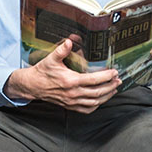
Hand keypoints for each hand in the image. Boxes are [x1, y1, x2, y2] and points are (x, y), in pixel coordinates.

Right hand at [4, 39, 120, 113]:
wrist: (33, 86)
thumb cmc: (42, 72)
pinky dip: (97, 105)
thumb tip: (69, 41)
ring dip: (107, 96)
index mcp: (70, 81)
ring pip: (95, 102)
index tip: (114, 72)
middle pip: (97, 93)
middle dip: (111, 86)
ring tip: (114, 89)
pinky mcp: (70, 106)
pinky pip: (87, 109)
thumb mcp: (51, 59)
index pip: (93, 80)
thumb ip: (61, 50)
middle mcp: (72, 93)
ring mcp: (72, 102)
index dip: (106, 77)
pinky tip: (101, 99)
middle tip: (118, 80)